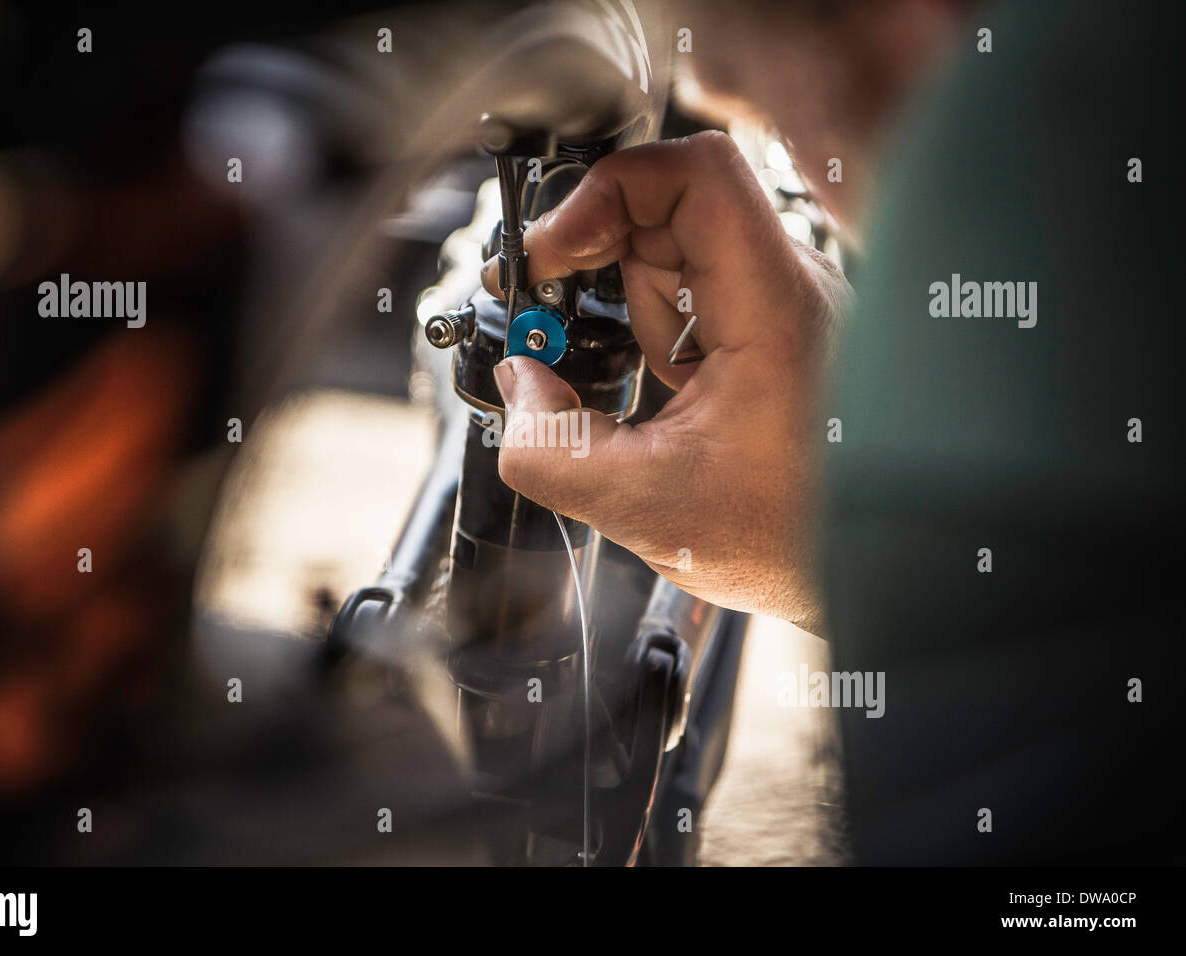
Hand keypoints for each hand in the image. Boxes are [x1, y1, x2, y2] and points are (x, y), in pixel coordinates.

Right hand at [483, 131, 850, 634]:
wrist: (869, 571)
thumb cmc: (790, 542)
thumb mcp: (642, 504)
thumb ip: (550, 445)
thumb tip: (520, 384)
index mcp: (775, 312)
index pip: (696, 174)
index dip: (606, 193)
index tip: (552, 252)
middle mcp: (793, 289)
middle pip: (674, 206)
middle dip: (600, 257)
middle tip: (554, 309)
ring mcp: (789, 306)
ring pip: (684, 248)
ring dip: (634, 300)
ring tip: (646, 381)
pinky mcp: (780, 329)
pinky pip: (703, 290)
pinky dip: (661, 324)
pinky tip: (667, 386)